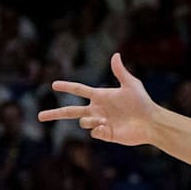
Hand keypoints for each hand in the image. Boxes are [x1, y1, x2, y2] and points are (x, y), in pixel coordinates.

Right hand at [38, 53, 156, 145]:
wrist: (150, 122)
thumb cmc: (143, 102)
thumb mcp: (131, 85)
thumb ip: (120, 71)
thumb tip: (116, 55)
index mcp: (101, 96)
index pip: (79, 90)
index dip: (67, 87)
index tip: (53, 85)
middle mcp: (97, 109)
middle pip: (71, 111)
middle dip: (55, 114)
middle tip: (39, 116)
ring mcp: (100, 122)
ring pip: (82, 122)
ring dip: (90, 120)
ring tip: (106, 120)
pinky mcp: (105, 134)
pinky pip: (93, 132)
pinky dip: (98, 129)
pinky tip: (110, 127)